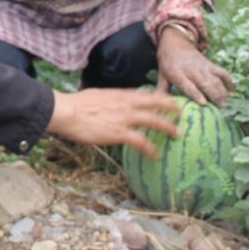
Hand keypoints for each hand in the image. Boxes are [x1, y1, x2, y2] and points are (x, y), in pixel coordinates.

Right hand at [47, 89, 181, 158]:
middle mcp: (126, 103)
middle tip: (181, 114)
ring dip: (168, 127)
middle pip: (156, 103)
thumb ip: (110, 98)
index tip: (169, 101)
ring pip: (154, 121)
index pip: (146, 94)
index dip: (160, 97)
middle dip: (172, 108)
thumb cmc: (76, 105)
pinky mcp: (120, 132)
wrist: (67, 112)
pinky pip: (141, 142)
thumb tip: (114, 100)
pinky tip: (155, 155)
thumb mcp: (98, 95)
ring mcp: (125, 118)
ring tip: (176, 134)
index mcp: (120, 94)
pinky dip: (150, 149)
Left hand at [156, 27, 234, 105]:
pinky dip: (228, 79)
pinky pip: (221, 71)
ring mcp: (202, 66)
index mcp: (177, 74)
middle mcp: (191, 70)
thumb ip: (162, 90)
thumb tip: (159, 106)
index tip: (204, 103)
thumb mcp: (161, 75)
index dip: (197, 94)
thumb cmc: (167, 62)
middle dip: (214, 95)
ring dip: (222, 90)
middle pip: (205, 83)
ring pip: (215, 78)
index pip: (188, 85)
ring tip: (226, 102)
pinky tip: (232, 89)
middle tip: (221, 107)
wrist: (175, 42)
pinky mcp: (210, 64)